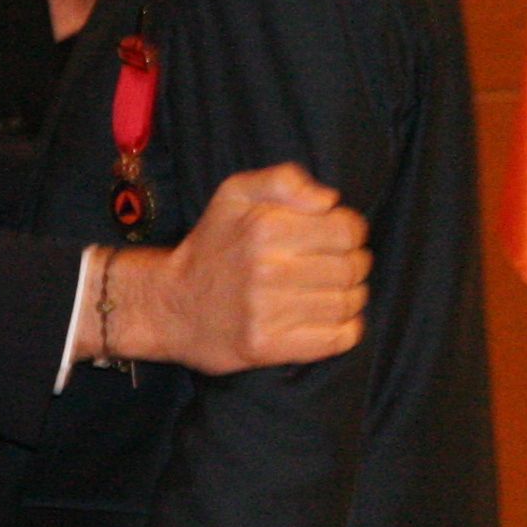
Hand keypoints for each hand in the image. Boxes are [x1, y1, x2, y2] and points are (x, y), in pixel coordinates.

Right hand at [96, 164, 367, 372]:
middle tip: (339, 266)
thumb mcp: (235, 194)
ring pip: (347, 303)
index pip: (346, 229)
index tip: (339, 237)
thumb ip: (283, 180)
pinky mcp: (267, 347)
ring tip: (333, 292)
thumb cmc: (212, 245)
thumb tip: (329, 200)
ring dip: (352, 297)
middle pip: (351, 267)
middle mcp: (266, 269)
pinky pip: (336, 339)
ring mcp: (266, 312)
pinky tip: (331, 319)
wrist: (170, 306)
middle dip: (355, 264)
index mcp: (264, 227)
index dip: (352, 231)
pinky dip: (346, 330)